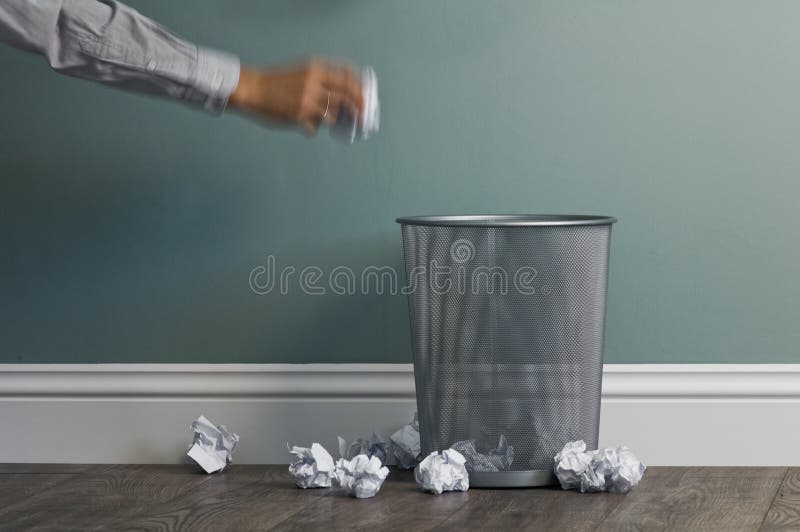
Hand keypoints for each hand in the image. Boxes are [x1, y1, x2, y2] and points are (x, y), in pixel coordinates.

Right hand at [228, 59, 363, 135]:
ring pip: (333, 114)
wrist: (252, 89)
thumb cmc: (275, 83)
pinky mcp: (299, 114)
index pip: (346, 75)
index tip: (365, 95)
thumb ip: (320, 80)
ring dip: (331, 120)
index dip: (359, 87)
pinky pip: (315, 127)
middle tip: (362, 116)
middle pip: (346, 95)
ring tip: (323, 120)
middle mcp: (314, 82)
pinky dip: (313, 129)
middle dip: (358, 106)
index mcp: (315, 68)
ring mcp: (307, 99)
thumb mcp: (301, 72)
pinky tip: (305, 126)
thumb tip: (340, 96)